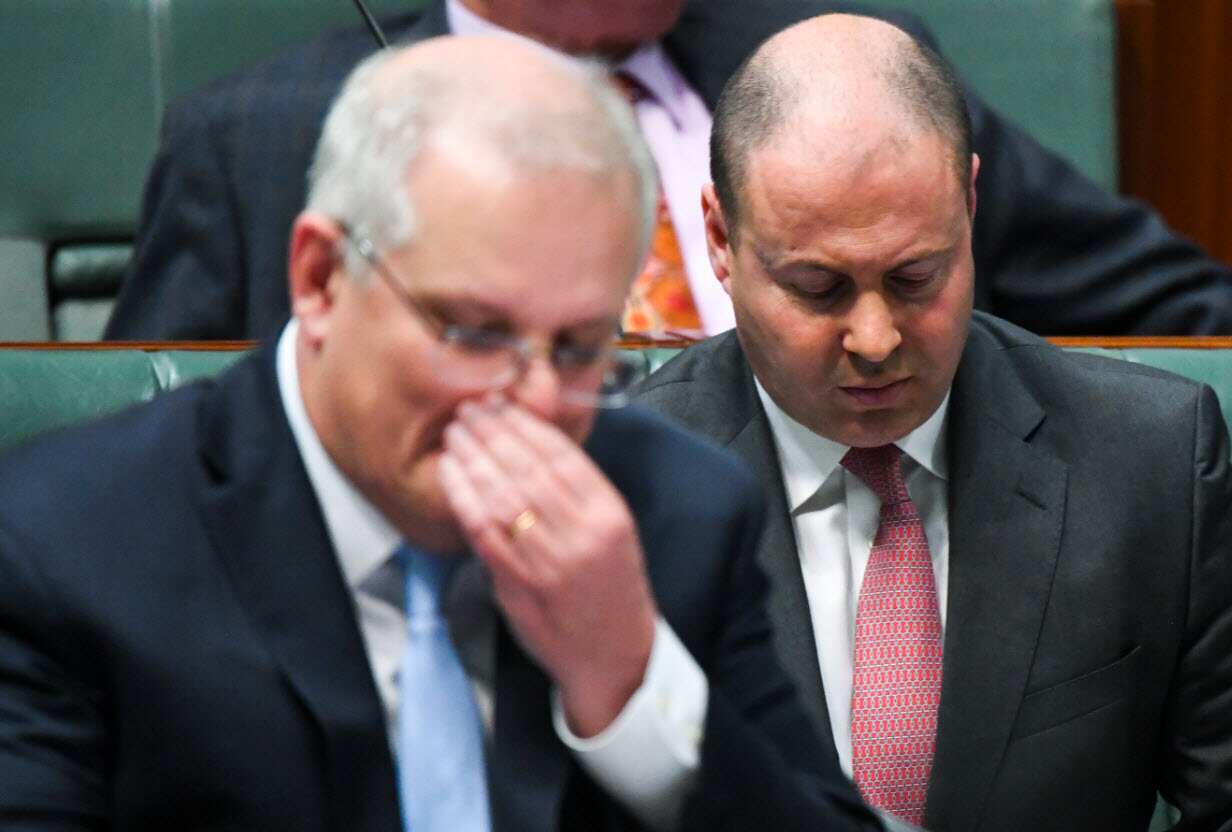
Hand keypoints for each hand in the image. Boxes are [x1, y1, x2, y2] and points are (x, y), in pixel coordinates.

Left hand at [438, 394, 656, 736]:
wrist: (615, 657)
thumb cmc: (613, 589)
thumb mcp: (613, 531)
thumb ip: (577, 493)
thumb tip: (527, 446)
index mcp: (609, 515)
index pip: (562, 455)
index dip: (526, 423)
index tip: (502, 402)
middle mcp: (582, 534)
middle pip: (528, 469)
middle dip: (493, 432)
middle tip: (469, 409)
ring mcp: (549, 561)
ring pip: (503, 495)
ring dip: (473, 458)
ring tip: (455, 433)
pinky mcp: (520, 584)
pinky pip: (484, 533)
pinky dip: (464, 498)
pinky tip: (451, 475)